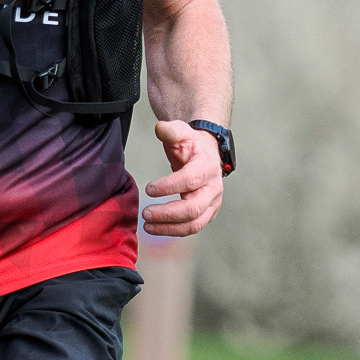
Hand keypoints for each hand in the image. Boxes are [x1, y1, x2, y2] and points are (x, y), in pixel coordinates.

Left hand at [142, 120, 224, 235]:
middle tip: (145, 213)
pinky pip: (191, 228)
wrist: (206, 156)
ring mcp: (212, 203)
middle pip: (193, 208)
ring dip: (169, 227)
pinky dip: (173, 231)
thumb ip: (170, 130)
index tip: (149, 189)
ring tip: (147, 225)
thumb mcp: (181, 133)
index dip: (170, 186)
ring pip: (194, 223)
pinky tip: (155, 228)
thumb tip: (160, 128)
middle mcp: (214, 188)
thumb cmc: (191, 146)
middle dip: (168, 213)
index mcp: (207, 167)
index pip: (191, 180)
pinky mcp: (207, 214)